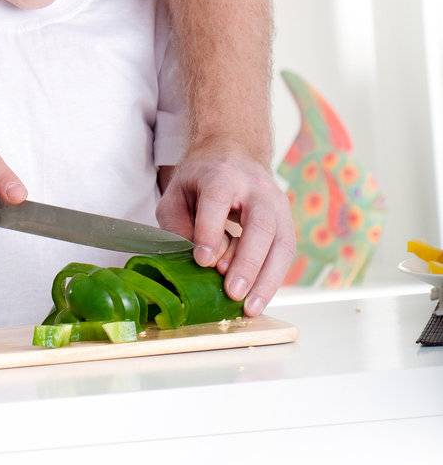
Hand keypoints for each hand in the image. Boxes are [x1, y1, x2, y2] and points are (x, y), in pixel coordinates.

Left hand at [156, 140, 295, 315]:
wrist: (234, 156)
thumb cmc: (202, 181)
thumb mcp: (177, 193)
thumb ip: (178, 223)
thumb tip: (196, 259)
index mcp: (222, 174)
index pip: (218, 199)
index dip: (210, 230)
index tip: (202, 260)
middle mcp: (255, 188)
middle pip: (259, 223)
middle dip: (247, 261)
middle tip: (232, 292)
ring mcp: (277, 204)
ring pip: (281, 242)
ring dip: (266, 279)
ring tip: (249, 308)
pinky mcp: (287, 221)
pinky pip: (285, 254)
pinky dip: (273, 280)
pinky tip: (258, 300)